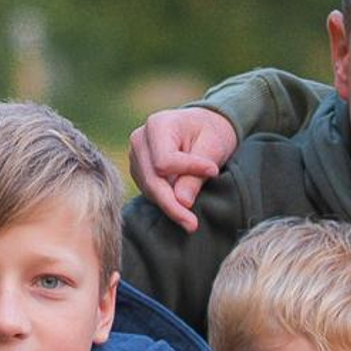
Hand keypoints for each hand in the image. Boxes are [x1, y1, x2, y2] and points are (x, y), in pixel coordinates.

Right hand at [128, 104, 239, 231]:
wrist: (204, 125)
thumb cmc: (211, 131)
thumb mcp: (213, 147)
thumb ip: (196, 175)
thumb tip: (182, 202)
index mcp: (158, 125)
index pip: (164, 162)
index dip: (188, 172)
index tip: (214, 173)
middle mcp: (140, 139)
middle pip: (151, 179)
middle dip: (172, 204)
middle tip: (192, 225)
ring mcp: (136, 155)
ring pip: (148, 188)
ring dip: (169, 205)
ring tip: (190, 220)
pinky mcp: (139, 169)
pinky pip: (149, 191)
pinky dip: (165, 201)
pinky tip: (181, 207)